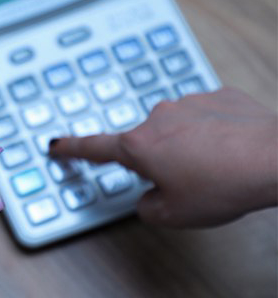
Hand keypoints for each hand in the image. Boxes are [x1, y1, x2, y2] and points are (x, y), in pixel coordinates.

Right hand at [49, 87, 277, 227]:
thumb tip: (150, 196)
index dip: (71, 149)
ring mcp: (187, 103)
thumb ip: (147, 206)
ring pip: (176, 130)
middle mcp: (157, 118)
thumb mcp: (174, 214)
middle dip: (158, 161)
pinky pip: (203, 117)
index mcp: (138, 146)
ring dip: (186, 147)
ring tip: (213, 168)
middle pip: (144, 143)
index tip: (55, 145)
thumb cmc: (223, 184)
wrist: (274, 159)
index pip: (93, 148)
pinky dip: (210, 133)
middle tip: (183, 182)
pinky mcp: (216, 96)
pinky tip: (228, 150)